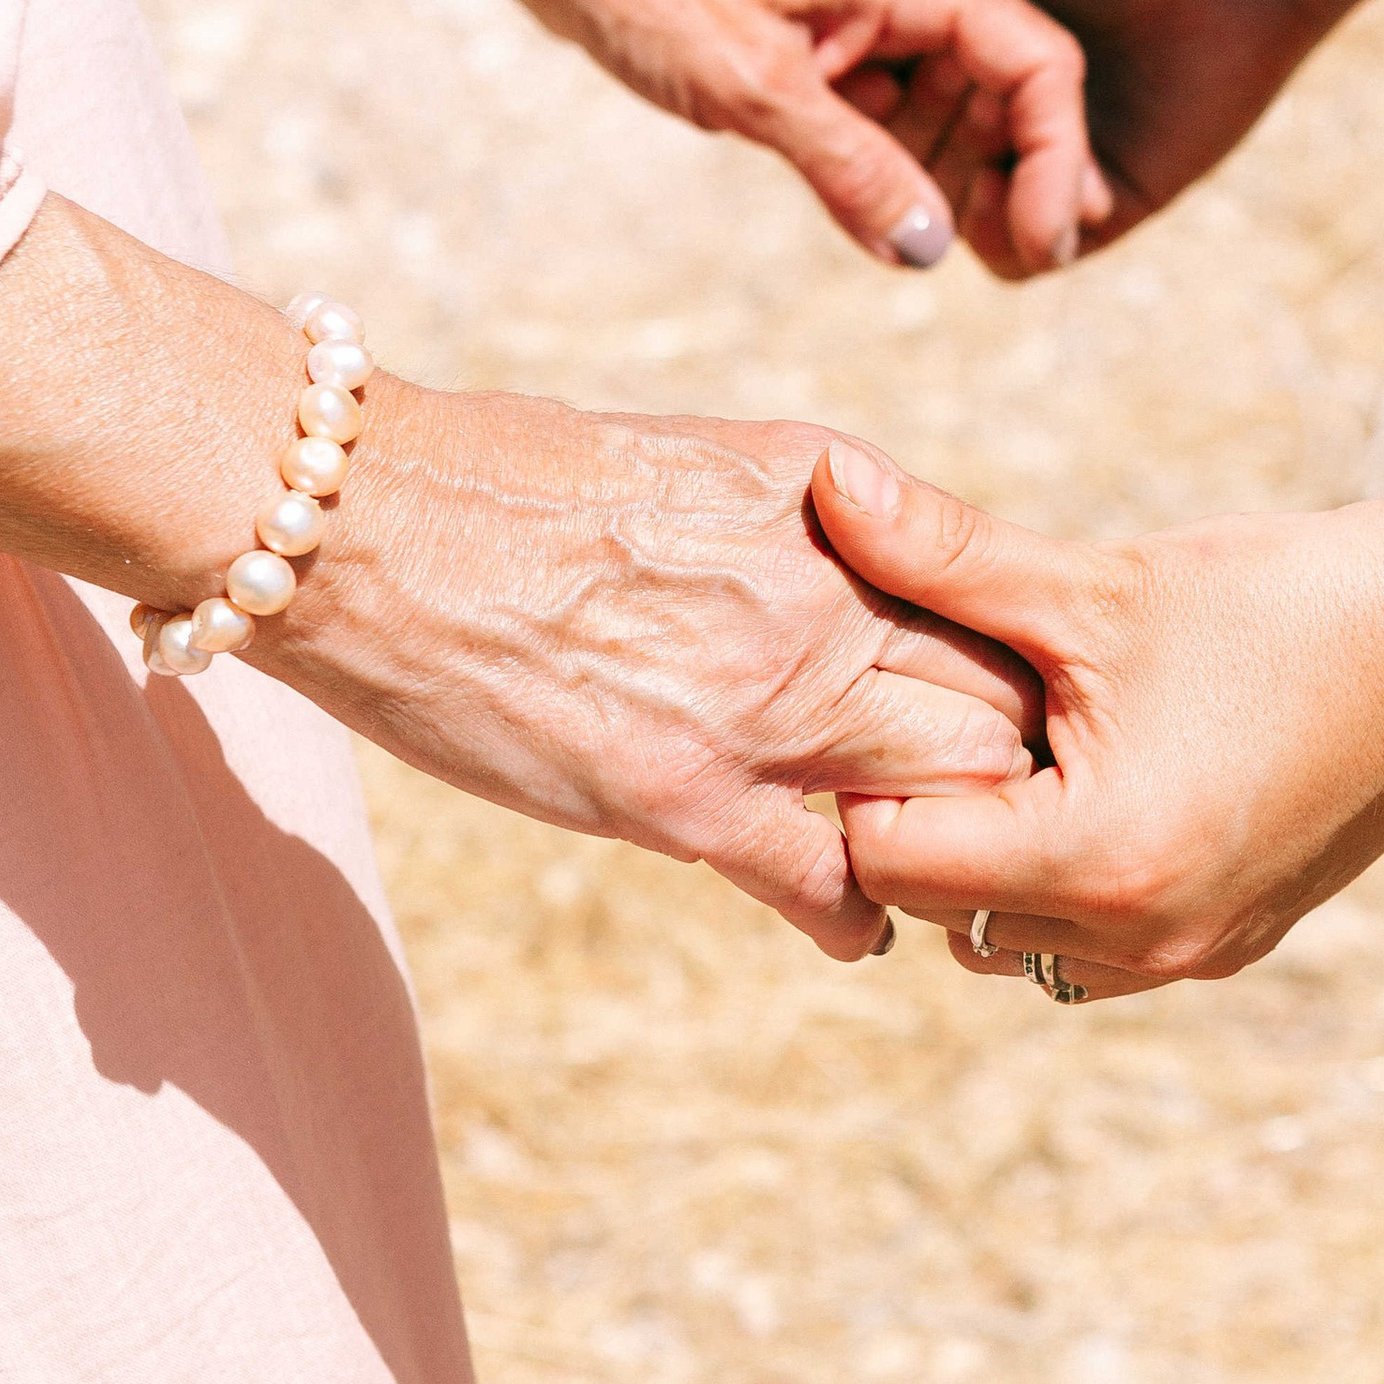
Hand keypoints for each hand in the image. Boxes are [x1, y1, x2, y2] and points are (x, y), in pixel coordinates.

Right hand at [0, 195, 1042, 969]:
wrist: (361, 516)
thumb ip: (792, 512)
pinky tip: (856, 927)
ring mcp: (765, 703)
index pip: (993, 595)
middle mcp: (824, 598)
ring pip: (951, 798)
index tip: (1010, 700)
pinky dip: (859, 917)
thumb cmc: (494, 475)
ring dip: (957, 846)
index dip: (1014, 661)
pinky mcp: (686, 797)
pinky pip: (835, 886)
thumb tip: (846, 549)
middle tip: (1021, 811)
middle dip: (1019, 762)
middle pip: (1004, 702)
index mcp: (828, 502)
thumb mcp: (689, 456)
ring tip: (949, 877)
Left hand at [208, 0, 1105, 274]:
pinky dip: (881, 165)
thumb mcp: (753, 89)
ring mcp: (869, 16)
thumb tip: (932, 253)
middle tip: (956, 256)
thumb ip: (852, 170)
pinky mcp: (826, 44)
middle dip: (994, 180)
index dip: (1056, 161)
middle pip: (1004, 98)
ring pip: (945, 113)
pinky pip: (886, 114)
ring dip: (933, 181)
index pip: (1040, 68)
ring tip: (895, 238)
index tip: (1038, 244)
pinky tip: (849, 209)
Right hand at [738, 0, 1383, 276]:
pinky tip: (1036, 180)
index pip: (861, 122)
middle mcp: (992, 123)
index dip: (839, 115)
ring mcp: (1047, 170)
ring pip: (957, 227)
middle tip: (934, 114)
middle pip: (902, 182)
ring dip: (956, 196)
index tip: (827, 84)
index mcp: (949, 66)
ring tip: (989, 137)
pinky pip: (1029, 255)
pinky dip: (1018, 229)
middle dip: (898, 159)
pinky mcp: (1107, 204)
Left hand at [803, 359, 1383, 995]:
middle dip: (926, 822)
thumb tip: (819, 483)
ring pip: (1010, 943)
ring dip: (992, 864)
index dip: (864, 778)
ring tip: (1023, 750)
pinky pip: (1091, 952)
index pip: (888, 864)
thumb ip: (943, 552)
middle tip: (942, 719)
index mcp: (1093, 859)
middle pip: (938, 915)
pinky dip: (1064, 886)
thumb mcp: (1094, 583)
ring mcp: (1191, 956)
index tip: (876, 702)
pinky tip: (1089, 785)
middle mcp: (1138, 938)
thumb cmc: (1275, 599)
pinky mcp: (1232, 945)